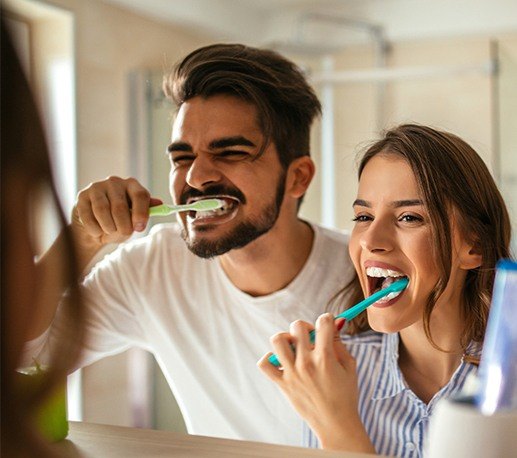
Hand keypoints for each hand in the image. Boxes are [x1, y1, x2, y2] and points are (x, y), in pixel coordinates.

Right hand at [71, 176, 160, 249]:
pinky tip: (97, 231)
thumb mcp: (135, 218)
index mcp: (132, 185)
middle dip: (122, 226)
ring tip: (109, 232)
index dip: (141, 213)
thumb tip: (159, 204)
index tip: (139, 228)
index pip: (140, 195)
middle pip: (120, 206)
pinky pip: (88, 215)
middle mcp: (114, 182)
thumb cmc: (119, 221)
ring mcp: (97, 187)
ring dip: (108, 227)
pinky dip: (94, 229)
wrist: (95, 227)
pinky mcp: (82, 196)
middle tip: (124, 233)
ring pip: (103, 210)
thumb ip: (145, 212)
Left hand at [258, 313, 374, 452]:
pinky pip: (264, 364)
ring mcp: (292, 373)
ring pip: (278, 340)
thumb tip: (333, 322)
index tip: (327, 324)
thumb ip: (339, 342)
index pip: (322, 322)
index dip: (327, 319)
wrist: (336, 424)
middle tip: (311, 337)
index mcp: (325, 357)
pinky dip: (270, 358)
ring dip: (286, 338)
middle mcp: (306, 363)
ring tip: (294, 346)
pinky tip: (282, 360)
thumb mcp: (349, 365)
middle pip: (297, 326)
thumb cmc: (345, 395)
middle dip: (306, 326)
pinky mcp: (282, 383)